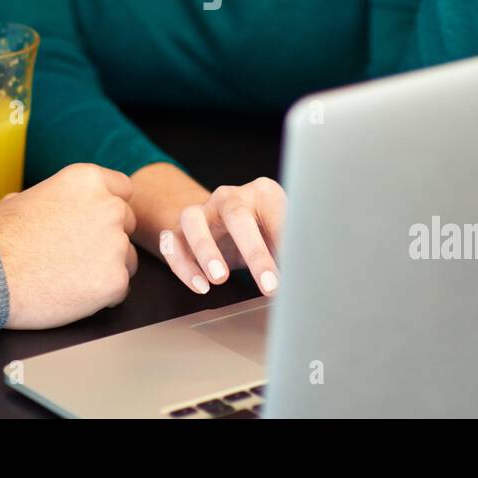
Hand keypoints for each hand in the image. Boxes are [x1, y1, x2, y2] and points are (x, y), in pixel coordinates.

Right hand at [0, 163, 137, 328]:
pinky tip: (72, 293)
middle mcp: (108, 206)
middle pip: (127, 224)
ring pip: (127, 258)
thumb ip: (53, 198)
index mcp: (87, 180)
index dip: (107, 209)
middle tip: (74, 255)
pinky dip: (102, 295)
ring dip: (106, 267)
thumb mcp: (22, 199)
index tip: (92, 223)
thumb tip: (53, 204)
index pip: (123, 190)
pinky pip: (120, 289)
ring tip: (68, 277)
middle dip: (107, 239)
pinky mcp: (115, 280)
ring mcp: (115, 244)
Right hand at [158, 177, 285, 296]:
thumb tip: (306, 278)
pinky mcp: (179, 231)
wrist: (229, 226)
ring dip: (205, 249)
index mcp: (262, 192)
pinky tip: (199, 285)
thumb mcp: (283, 238)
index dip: (286, 242)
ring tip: (219, 279)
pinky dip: (182, 265)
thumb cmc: (264, 233)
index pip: (275, 212)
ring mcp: (201, 211)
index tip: (297, 271)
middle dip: (254, 251)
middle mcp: (228, 196)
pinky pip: (171, 242)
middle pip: (236, 214)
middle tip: (269, 284)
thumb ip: (292, 251)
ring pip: (192, 219)